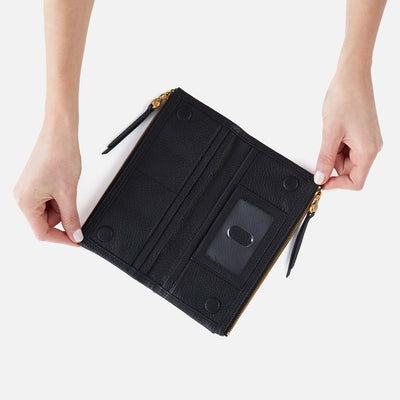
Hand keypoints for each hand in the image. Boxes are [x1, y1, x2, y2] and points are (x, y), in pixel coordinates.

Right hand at [13, 115, 82, 245]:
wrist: (59, 133)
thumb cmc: (59, 155)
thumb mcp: (68, 193)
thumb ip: (72, 218)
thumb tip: (75, 235)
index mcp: (25, 202)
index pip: (42, 233)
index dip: (61, 239)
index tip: (76, 241)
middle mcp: (22, 197)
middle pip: (45, 222)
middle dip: (63, 216)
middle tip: (72, 200)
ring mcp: (27, 190)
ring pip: (49, 212)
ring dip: (62, 206)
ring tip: (67, 187)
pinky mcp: (34, 185)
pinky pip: (48, 201)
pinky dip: (59, 198)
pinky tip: (64, 185)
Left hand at [314, 69, 382, 189]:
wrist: (352, 76)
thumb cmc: (345, 98)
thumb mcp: (330, 134)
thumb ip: (325, 159)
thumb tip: (321, 177)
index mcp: (368, 151)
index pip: (355, 182)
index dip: (337, 184)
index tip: (321, 181)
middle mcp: (371, 148)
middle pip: (349, 171)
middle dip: (333, 163)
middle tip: (325, 145)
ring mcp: (367, 141)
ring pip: (346, 160)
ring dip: (334, 152)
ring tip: (331, 132)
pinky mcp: (362, 135)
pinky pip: (347, 149)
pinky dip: (337, 144)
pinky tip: (335, 130)